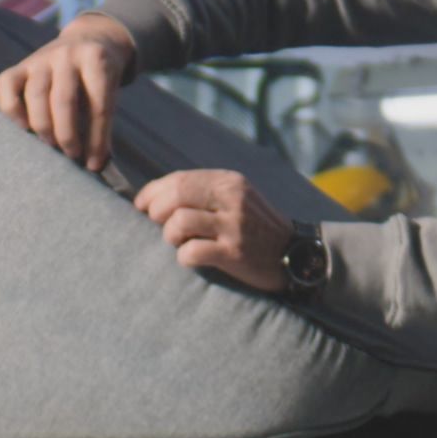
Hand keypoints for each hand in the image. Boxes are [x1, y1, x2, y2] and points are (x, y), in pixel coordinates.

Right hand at [0, 13, 137, 170]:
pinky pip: (7, 84)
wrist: (89, 39)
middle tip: (71, 155)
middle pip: (64, 100)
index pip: (98, 106)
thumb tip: (96, 163)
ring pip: (36, 95)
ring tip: (51, 145)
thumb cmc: (99, 77)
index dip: (97, 139)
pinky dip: (11, 109)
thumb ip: (103, 120)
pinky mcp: (22, 64)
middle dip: (67, 135)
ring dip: (43, 127)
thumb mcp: (111, 90)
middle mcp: (68, 54)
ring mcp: (42, 57)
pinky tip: (23, 127)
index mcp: (97, 60)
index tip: (94, 164)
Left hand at [132, 170, 293, 290]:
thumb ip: (202, 192)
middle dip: (156, 213)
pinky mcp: (234, 253)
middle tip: (160, 226)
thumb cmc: (254, 227)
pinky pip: (191, 252)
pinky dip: (184, 257)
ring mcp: (234, 226)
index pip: (179, 179)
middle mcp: (232, 199)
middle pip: (175, 196)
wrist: (294, 255)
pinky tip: (193, 258)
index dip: (152, 192)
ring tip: (181, 242)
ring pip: (178, 223)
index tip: (142, 205)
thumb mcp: (234, 198)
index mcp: (229, 181)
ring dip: (170, 236)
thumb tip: (154, 196)